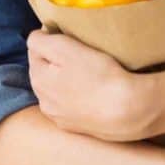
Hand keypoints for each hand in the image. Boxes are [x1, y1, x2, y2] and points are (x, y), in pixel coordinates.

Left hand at [27, 30, 153, 141]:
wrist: (128, 111)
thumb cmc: (98, 75)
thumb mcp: (65, 48)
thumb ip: (41, 41)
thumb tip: (36, 37)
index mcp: (38, 79)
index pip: (36, 49)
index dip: (52, 39)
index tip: (71, 37)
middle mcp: (43, 101)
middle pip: (45, 72)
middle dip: (56, 61)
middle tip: (81, 54)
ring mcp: (59, 118)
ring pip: (56, 91)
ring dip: (65, 81)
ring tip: (88, 74)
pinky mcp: (76, 128)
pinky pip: (70, 106)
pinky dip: (76, 98)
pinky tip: (92, 93)